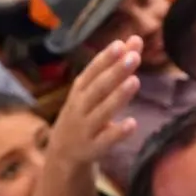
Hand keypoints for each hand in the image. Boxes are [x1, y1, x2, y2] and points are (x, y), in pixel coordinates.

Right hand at [47, 38, 139, 168]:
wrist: (60, 155)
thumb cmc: (82, 114)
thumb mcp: (91, 91)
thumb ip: (113, 66)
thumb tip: (135, 39)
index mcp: (80, 90)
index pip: (92, 71)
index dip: (105, 58)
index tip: (120, 44)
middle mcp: (80, 107)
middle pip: (98, 88)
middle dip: (115, 72)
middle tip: (133, 57)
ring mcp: (85, 128)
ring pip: (102, 112)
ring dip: (118, 96)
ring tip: (135, 81)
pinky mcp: (93, 149)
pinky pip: (106, 141)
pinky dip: (117, 133)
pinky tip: (132, 123)